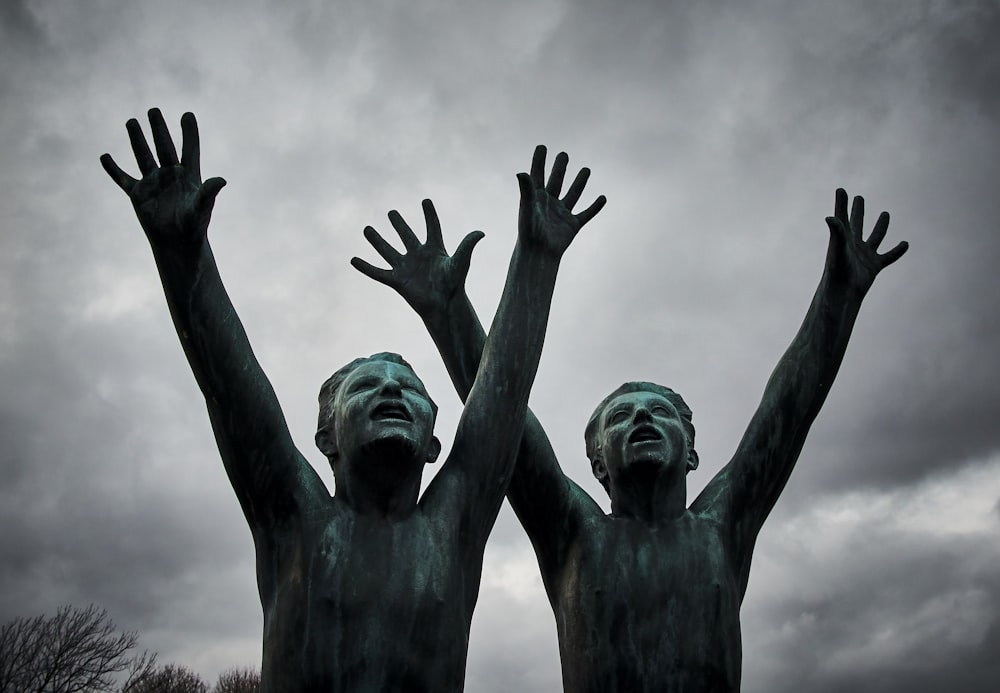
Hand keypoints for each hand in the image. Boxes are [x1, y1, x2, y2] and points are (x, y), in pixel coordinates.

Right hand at [101, 109, 225, 250]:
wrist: (178, 243)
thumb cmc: (194, 226)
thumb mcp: (202, 207)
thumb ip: (209, 192)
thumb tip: (221, 180)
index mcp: (189, 175)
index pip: (189, 149)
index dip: (189, 132)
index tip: (187, 114)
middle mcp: (170, 175)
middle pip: (163, 146)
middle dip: (158, 128)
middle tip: (153, 110)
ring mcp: (153, 183)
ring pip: (143, 156)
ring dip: (137, 139)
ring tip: (131, 121)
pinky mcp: (138, 194)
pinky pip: (122, 178)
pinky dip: (113, 169)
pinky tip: (104, 156)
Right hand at [351, 199, 484, 317]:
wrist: (443, 306)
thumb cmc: (454, 285)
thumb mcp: (461, 262)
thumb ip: (467, 245)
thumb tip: (481, 232)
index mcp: (435, 249)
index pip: (432, 227)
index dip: (429, 215)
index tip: (425, 201)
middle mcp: (418, 256)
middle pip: (406, 236)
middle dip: (399, 224)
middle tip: (392, 213)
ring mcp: (406, 267)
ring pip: (388, 250)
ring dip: (377, 240)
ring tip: (367, 229)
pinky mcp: (397, 281)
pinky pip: (378, 272)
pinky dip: (365, 267)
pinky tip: (353, 260)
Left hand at [517, 145, 605, 256]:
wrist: (539, 254)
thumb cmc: (529, 232)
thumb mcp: (527, 207)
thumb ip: (526, 189)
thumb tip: (521, 172)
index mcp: (536, 197)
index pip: (538, 174)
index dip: (539, 161)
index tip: (542, 147)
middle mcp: (549, 203)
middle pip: (556, 181)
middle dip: (560, 168)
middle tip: (563, 155)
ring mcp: (562, 214)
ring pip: (573, 194)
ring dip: (580, 182)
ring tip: (586, 170)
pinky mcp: (573, 225)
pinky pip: (586, 213)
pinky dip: (595, 207)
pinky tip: (602, 198)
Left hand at [824, 188, 907, 294]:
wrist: (844, 292)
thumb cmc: (838, 270)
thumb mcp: (838, 247)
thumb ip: (836, 231)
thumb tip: (829, 217)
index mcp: (843, 237)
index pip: (842, 216)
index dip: (841, 203)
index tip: (840, 190)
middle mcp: (853, 244)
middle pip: (856, 223)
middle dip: (858, 210)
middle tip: (859, 198)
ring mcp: (865, 254)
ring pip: (875, 237)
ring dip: (881, 225)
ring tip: (885, 213)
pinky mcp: (875, 265)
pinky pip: (889, 256)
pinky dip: (898, 251)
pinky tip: (905, 243)